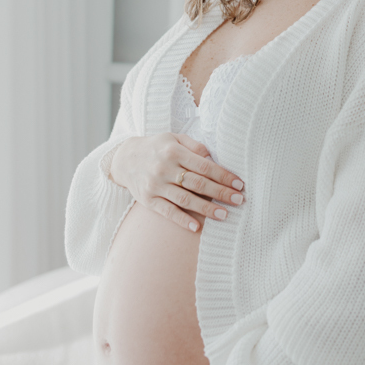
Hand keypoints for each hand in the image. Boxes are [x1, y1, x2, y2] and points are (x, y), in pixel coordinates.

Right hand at [109, 133, 244, 231]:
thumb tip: (213, 157)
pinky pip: (167, 211)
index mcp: (174, 151)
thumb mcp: (174, 138)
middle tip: (239, 200)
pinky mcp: (147, 200)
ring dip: (206, 208)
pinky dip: (182, 219)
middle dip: (220, 193)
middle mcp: (164, 168)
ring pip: (184, 199)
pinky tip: (196, 227)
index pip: (203, 165)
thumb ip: (194, 146)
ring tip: (224, 215)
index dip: (223, 175)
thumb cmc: (157, 147)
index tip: (239, 184)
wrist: (124, 159)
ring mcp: (155, 185)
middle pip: (197, 183)